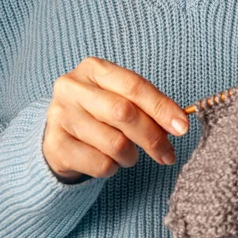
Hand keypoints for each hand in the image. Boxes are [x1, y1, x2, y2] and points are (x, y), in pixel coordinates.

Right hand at [43, 57, 188, 181]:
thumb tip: (179, 124)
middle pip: (124, 113)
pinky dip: (113, 168)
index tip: (182, 127)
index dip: (161, 107)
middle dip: (152, 137)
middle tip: (168, 154)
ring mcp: (60, 116)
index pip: (134, 86)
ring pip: (114, 143)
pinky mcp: (55, 146)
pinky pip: (100, 164)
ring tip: (129, 156)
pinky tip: (107, 161)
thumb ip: (147, 107)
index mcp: (93, 69)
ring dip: (131, 156)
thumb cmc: (98, 115)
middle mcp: (72, 88)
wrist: (59, 137)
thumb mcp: (120, 100)